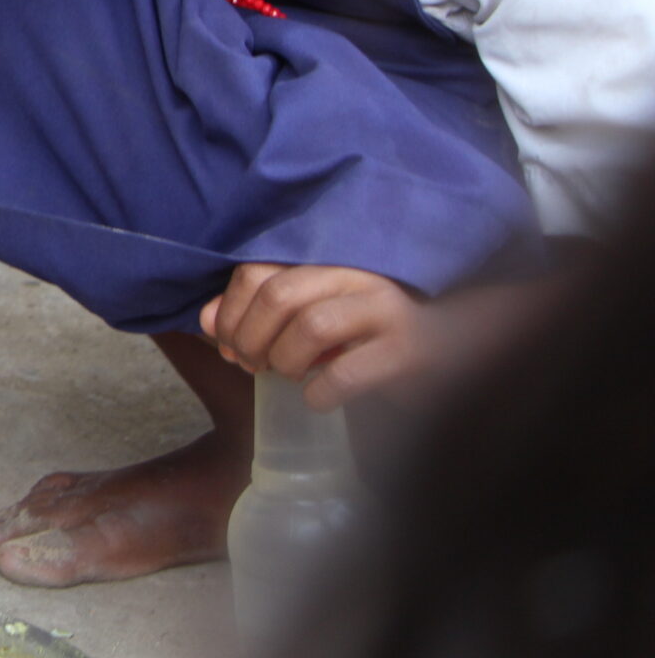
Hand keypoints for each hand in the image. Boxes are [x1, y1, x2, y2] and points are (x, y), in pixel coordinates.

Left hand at [201, 263, 427, 409]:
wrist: (452, 345)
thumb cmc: (365, 330)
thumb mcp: (309, 311)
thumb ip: (257, 311)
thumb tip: (205, 320)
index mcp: (325, 260)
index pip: (255, 271)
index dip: (228, 312)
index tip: (225, 343)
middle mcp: (356, 275)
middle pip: (278, 296)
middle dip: (249, 338)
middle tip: (250, 364)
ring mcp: (386, 310)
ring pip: (311, 325)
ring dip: (284, 360)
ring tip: (287, 374)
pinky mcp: (409, 351)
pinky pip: (346, 371)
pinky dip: (320, 391)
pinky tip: (318, 398)